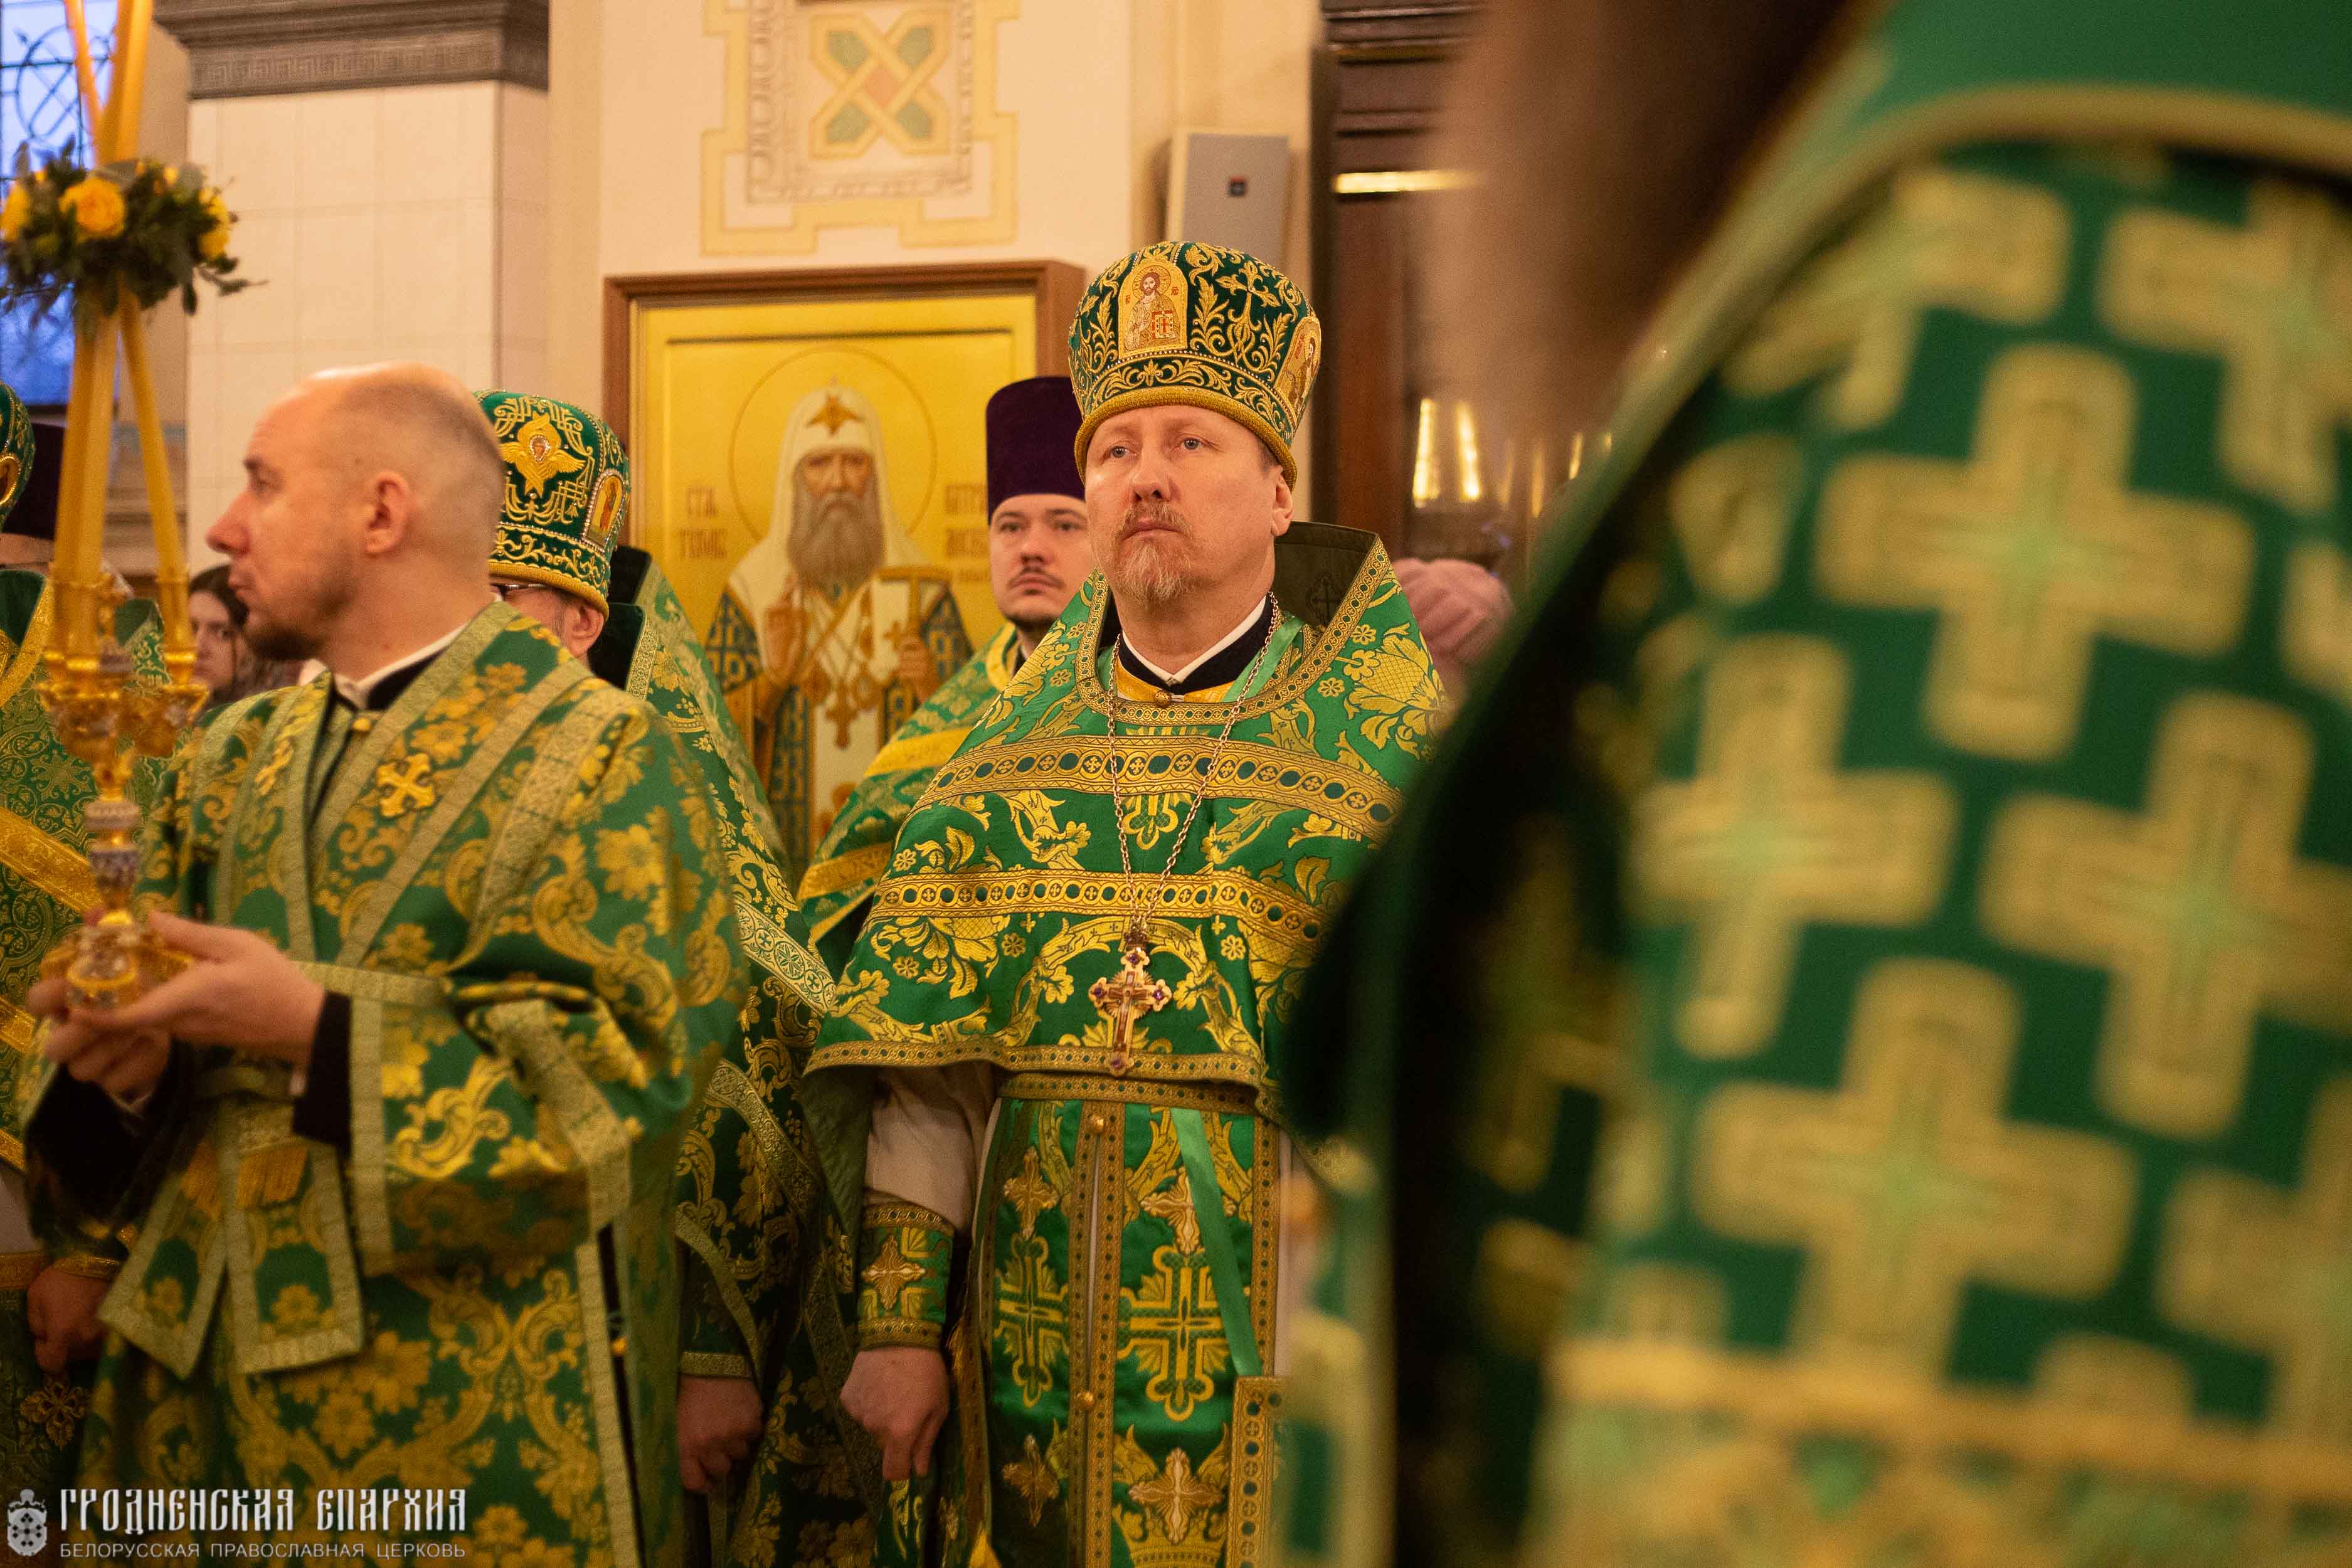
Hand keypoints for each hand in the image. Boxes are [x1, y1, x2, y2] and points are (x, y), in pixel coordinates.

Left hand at [26, 1265, 108, 1374]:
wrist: (98, 1258)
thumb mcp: (35, 1296)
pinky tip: (94, 1319)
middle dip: (64, 1345)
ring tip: (80, 1321)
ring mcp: (106, 1334)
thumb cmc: (63, 1276)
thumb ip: (36, 1324)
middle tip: (63, 1325)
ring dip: (82, 1342)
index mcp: (63, 1332)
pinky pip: (104, 1342)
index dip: (43, 1354)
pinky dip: (97, 1335)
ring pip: (90, 1351)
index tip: (44, 1340)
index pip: (51, 1364)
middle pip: (72, 1357)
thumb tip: (45, 1337)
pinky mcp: (119, 1326)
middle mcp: (86, 1339)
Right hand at [31, 973, 172, 1100]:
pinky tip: (151, 1042)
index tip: (71, 988)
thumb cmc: (139, 992)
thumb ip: (113, 967)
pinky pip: (113, 1082)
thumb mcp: (130, 972)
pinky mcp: (111, 1080)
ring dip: (112, 1047)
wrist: (168, 1022)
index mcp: (66, 1003)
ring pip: (81, 1070)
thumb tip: (106, 950)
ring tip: (139, 1026)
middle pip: (53, 1048)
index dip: (47, 997)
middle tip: (110, 1017)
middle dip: (82, 1033)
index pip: (37, 1000)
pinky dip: (137, 1061)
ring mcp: (87, 1062)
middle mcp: (68, 1036)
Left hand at [81, 912, 323, 1064]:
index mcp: (186, 998)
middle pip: (126, 1015)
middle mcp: (177, 1020)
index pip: (126, 1016)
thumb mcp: (238, 945)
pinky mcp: (193, 1034)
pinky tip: (148, 977)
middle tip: (84, 967)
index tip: (68, 1000)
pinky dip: (145, 1000)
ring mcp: (185, 1031)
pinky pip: (158, 1017)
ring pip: (140, 1016)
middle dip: (100, 996)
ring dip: (122, 997)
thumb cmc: (272, 981)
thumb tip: (148, 920)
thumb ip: (191, 934)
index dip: (92, 1014)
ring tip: (112, 965)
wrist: (301, 1023)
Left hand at [677, 1374, 765, 1494]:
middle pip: (721, 1471)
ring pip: (740, 1454)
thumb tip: (693, 1472)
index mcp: (685, 1446)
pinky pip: (754, 1435)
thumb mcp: (675, 1423)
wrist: (710, 1363)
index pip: (695, 1482)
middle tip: (719, 1449)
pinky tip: (741, 1415)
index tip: (707, 1483)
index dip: (702, 1485)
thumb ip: (682, 1448)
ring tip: (730, 1427)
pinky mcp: (751, 1422)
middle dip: (720, 1461)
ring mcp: (732, 1434)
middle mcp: (709, 1445)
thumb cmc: (688, 1394)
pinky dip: (750, 1428)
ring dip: (736, 1444)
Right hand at [841, 1346, 947, 1481]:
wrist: (899, 1333)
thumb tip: (920, 1471)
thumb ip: (927, 1442)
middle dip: (895, 1436)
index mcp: (900, 1434)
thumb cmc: (928, 1371)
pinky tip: (878, 1383)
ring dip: (881, 1417)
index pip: (893, 1473)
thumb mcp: (938, 1407)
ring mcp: (857, 1412)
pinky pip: (859, 1409)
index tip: (910, 1458)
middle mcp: (874, 1428)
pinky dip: (868, 1402)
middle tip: (907, 1408)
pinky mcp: (846, 1396)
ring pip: (871, 1426)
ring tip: (894, 1390)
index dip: (902, 1470)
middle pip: (884, 1446)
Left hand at [894, 634, 934, 698]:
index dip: (905, 641)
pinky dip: (901, 676)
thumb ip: (910, 655)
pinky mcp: (921, 676)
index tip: (900, 647)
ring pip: (902, 664)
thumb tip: (896, 652)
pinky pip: (904, 673)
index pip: (915, 640)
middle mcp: (927, 656)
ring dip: (900, 669)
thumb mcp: (919, 662)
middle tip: (901, 665)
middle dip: (899, 660)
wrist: (932, 690)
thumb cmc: (921, 675)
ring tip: (904, 672)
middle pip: (904, 654)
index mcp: (926, 651)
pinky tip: (904, 678)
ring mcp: (925, 666)